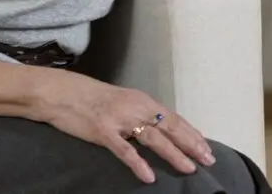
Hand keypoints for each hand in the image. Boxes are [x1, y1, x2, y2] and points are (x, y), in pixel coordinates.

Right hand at [34, 71, 214, 183]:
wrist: (64, 93)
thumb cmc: (95, 99)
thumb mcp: (125, 103)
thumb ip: (143, 115)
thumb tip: (164, 130)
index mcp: (143, 101)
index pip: (173, 119)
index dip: (191, 133)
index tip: (206, 148)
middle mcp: (136, 108)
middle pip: (169, 127)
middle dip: (191, 144)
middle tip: (208, 159)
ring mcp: (120, 119)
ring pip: (153, 138)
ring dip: (173, 154)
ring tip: (189, 168)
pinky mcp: (103, 132)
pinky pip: (124, 150)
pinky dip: (138, 163)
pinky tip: (148, 177)